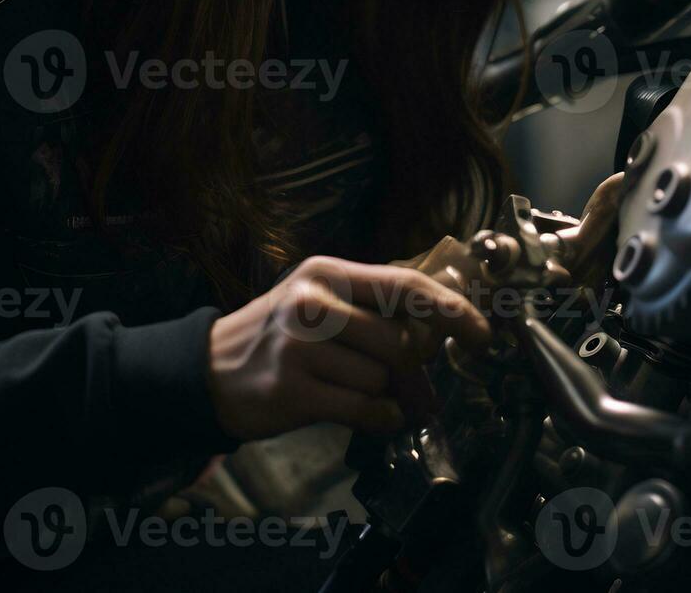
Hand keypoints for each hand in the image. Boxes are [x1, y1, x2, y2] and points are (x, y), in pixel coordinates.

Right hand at [205, 256, 491, 440]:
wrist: (209, 371)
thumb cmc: (278, 337)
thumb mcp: (320, 303)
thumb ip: (375, 310)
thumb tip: (446, 334)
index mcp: (327, 273)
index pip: (405, 285)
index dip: (451, 310)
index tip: (482, 333)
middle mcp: (313, 303)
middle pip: (399, 342)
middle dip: (414, 371)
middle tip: (414, 386)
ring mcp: (299, 347)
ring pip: (381, 378)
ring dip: (385, 395)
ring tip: (362, 394)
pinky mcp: (292, 391)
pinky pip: (363, 409)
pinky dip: (379, 418)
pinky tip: (372, 416)